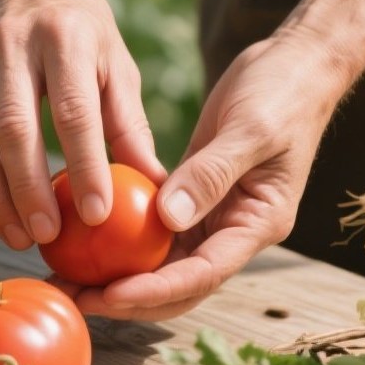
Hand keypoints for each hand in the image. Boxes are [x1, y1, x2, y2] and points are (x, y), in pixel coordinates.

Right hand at [0, 0, 165, 251]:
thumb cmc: (83, 35)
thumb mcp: (117, 65)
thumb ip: (131, 125)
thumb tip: (157, 187)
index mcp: (65, 39)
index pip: (74, 111)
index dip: (84, 166)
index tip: (96, 214)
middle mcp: (11, 47)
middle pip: (12, 130)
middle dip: (29, 191)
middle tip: (48, 236)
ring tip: (18, 235)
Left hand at [57, 30, 350, 319]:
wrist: (296, 66)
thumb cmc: (283, 92)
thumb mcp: (250, 130)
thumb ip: (212, 174)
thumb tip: (169, 219)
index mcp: (258, 223)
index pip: (204, 274)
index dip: (156, 290)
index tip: (110, 294)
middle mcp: (236, 232)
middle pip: (180, 284)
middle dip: (128, 299)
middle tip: (75, 298)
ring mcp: (215, 218)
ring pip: (163, 264)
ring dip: (119, 277)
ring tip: (68, 280)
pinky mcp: (194, 198)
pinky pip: (155, 231)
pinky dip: (122, 241)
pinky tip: (84, 240)